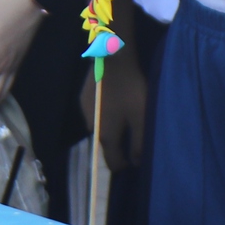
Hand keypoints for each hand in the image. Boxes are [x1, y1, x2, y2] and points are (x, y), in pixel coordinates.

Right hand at [77, 41, 149, 169]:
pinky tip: (115, 103)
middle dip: (119, 145)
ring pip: (100, 128)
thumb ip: (139, 143)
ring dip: (111, 128)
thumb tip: (136, 163)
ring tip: (126, 117)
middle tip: (134, 135)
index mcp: (105, 136)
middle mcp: (91, 128)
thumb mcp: (141, 118)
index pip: (112, 163)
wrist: (112, 59)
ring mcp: (84, 112)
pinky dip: (104, 114)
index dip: (124, 165)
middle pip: (105, 145)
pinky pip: (95, 114)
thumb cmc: (130, 90)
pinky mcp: (83, 98)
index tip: (136, 160)